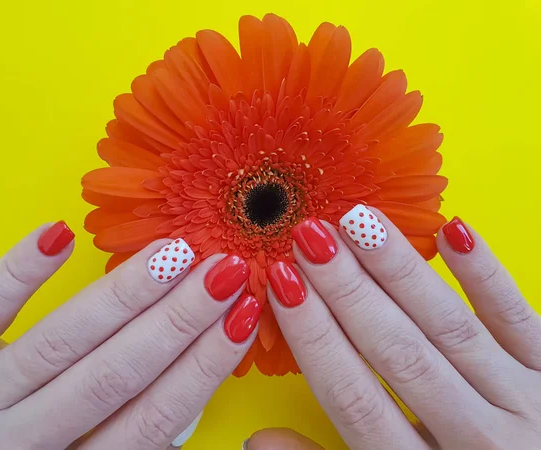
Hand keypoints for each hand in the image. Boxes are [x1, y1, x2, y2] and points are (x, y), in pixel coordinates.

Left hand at [0, 222, 257, 448]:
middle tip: (224, 271)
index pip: (152, 420)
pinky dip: (19, 273)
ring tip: (174, 253)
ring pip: (61, 341)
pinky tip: (59, 235)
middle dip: (178, 319)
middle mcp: (16, 444)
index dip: (203, 368)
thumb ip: (121, 437)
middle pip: (114, 376)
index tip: (242, 319)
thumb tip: (185, 395)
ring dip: (125, 294)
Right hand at [248, 207, 540, 448]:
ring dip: (401, 270)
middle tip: (310, 237)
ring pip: (451, 326)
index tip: (283, 285)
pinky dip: (485, 274)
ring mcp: (528, 403)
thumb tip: (258, 442)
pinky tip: (453, 230)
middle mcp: (479, 438)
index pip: (353, 397)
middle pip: (399, 353)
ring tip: (359, 222)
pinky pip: (520, 317)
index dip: (314, 339)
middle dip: (348, 290)